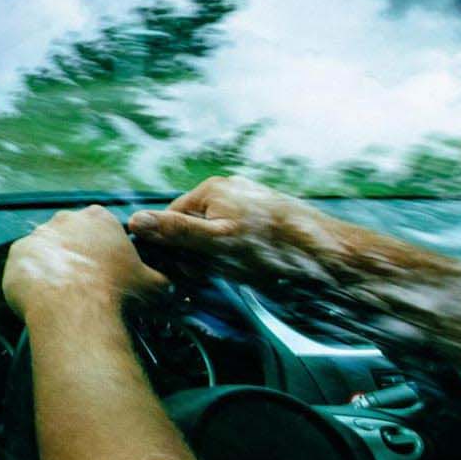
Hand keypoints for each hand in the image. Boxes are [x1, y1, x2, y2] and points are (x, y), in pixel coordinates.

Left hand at [4, 205, 167, 321]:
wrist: (73, 310)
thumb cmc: (115, 293)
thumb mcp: (153, 285)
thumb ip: (159, 278)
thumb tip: (167, 285)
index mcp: (99, 218)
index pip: (101, 228)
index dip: (103, 250)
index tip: (105, 269)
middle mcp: (65, 219)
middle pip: (71, 235)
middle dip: (77, 255)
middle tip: (84, 282)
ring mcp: (37, 235)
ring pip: (47, 250)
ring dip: (53, 266)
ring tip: (62, 292)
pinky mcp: (16, 254)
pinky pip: (24, 265)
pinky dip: (32, 277)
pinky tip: (43, 295)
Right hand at [127, 176, 334, 282]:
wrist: (325, 251)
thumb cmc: (272, 248)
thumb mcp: (216, 243)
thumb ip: (175, 231)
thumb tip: (135, 221)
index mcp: (210, 189)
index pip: (170, 218)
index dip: (173, 246)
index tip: (186, 268)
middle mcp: (228, 187)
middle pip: (194, 223)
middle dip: (198, 250)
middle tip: (214, 272)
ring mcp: (248, 197)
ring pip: (216, 229)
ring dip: (218, 253)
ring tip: (239, 268)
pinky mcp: (265, 210)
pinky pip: (237, 231)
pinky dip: (239, 249)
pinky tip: (253, 263)